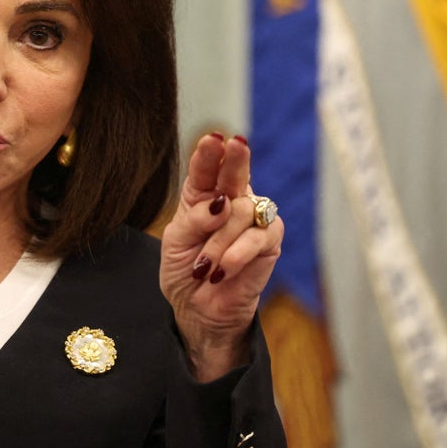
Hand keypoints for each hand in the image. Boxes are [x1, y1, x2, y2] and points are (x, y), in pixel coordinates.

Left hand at [159, 134, 283, 380]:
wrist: (199, 308)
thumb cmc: (186, 270)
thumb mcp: (176, 242)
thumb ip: (194, 219)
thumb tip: (221, 202)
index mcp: (202, 196)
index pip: (205, 170)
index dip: (208, 154)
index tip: (212, 138)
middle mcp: (231, 201)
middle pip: (235, 174)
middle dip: (235, 160)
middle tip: (236, 144)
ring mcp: (253, 220)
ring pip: (243, 212)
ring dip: (219, 242)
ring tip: (205, 267)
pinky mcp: (270, 242)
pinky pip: (258, 238)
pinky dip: (237, 254)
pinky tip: (222, 270)